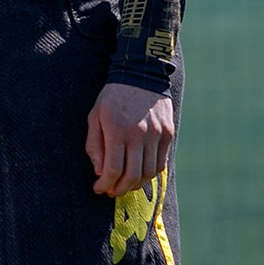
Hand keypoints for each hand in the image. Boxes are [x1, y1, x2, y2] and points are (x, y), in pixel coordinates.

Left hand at [86, 81, 174, 196]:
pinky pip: (161, 162)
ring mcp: (157, 134)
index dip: (105, 185)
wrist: (141, 73)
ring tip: (125, 183)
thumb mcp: (95, 116)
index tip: (99, 189)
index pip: (113, 169)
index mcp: (117, 129)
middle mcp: (139, 134)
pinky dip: (150, 173)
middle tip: (112, 191)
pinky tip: (140, 173)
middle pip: (133, 175)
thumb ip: (95, 145)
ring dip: (136, 184)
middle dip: (120, 189)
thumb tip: (100, 172)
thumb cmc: (112, 97)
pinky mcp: (168, 133)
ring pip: (149, 172)